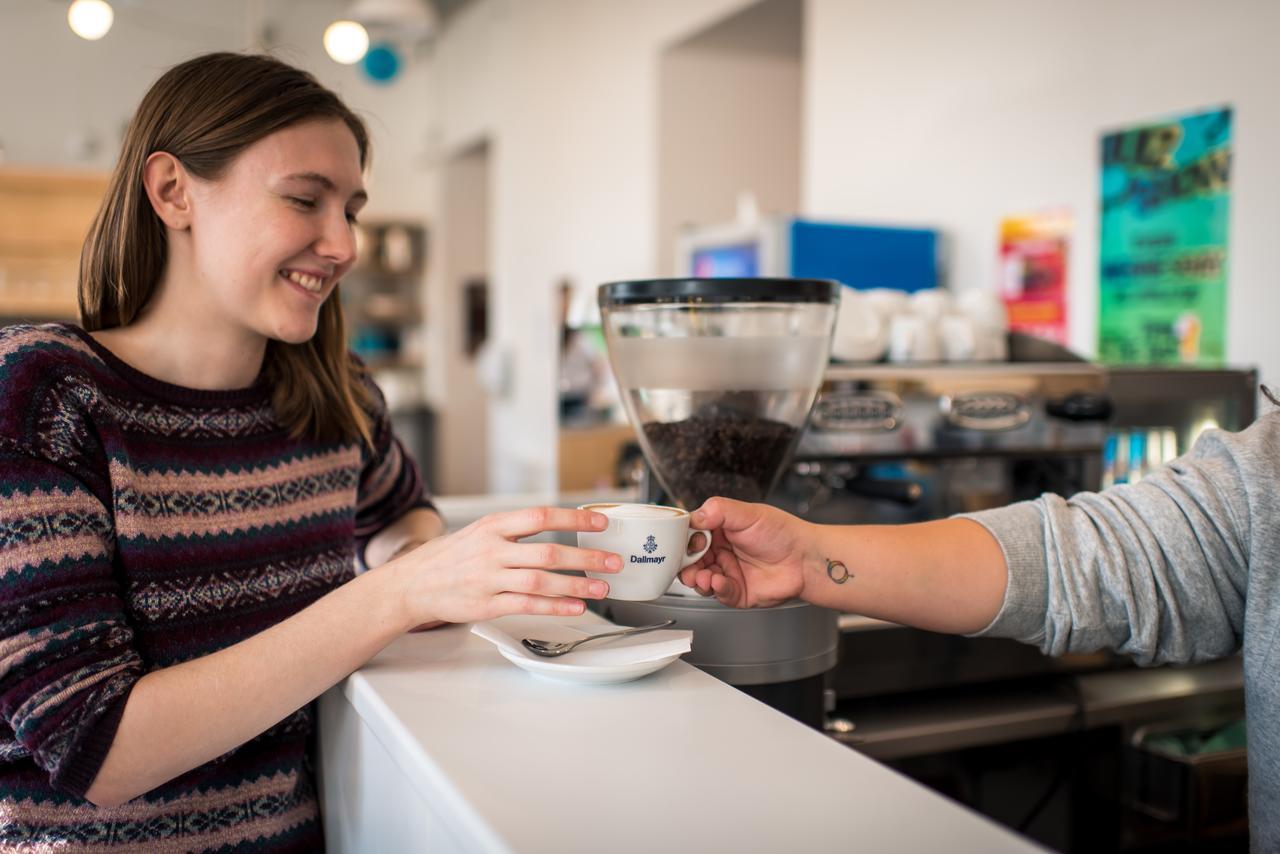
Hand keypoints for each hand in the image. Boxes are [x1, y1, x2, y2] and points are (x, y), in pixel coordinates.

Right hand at [390, 507, 619, 626]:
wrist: (411, 584)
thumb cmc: (449, 557)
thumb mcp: (479, 531)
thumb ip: (514, 531)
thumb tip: (556, 526)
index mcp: (493, 526)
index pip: (541, 516)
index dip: (574, 518)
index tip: (601, 521)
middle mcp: (492, 550)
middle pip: (548, 552)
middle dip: (586, 557)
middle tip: (613, 561)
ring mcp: (489, 579)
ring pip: (541, 582)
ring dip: (577, 585)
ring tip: (602, 588)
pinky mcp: (486, 605)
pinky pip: (527, 606)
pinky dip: (555, 607)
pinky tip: (576, 607)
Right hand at [678, 498, 811, 608]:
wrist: (805, 560)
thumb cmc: (783, 533)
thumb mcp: (748, 513)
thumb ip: (719, 511)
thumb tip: (695, 516)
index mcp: (720, 530)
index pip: (691, 535)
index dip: (683, 539)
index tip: (682, 541)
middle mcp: (722, 552)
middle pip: (691, 560)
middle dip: (685, 564)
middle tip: (686, 564)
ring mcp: (729, 573)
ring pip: (701, 579)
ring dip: (697, 579)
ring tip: (702, 577)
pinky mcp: (737, 592)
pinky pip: (719, 594)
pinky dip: (715, 589)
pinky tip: (718, 582)